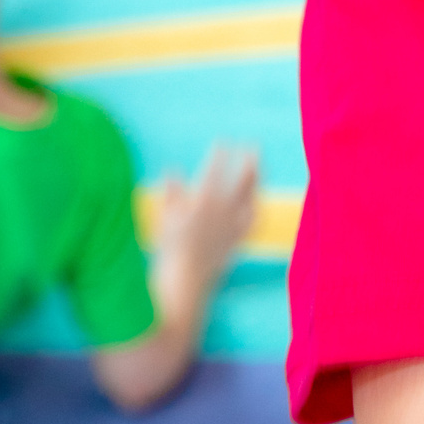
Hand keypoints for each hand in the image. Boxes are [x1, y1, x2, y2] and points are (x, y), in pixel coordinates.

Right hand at [156, 144, 259, 289]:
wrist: (184, 281)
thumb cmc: (169, 249)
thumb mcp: (165, 219)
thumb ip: (171, 194)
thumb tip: (172, 170)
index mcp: (204, 202)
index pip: (214, 171)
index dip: (219, 154)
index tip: (222, 141)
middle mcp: (223, 211)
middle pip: (242, 181)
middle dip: (249, 161)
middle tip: (253, 145)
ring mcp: (233, 226)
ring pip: (251, 197)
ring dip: (256, 180)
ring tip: (257, 167)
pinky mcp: (237, 240)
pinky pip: (252, 221)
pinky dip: (255, 208)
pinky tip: (256, 202)